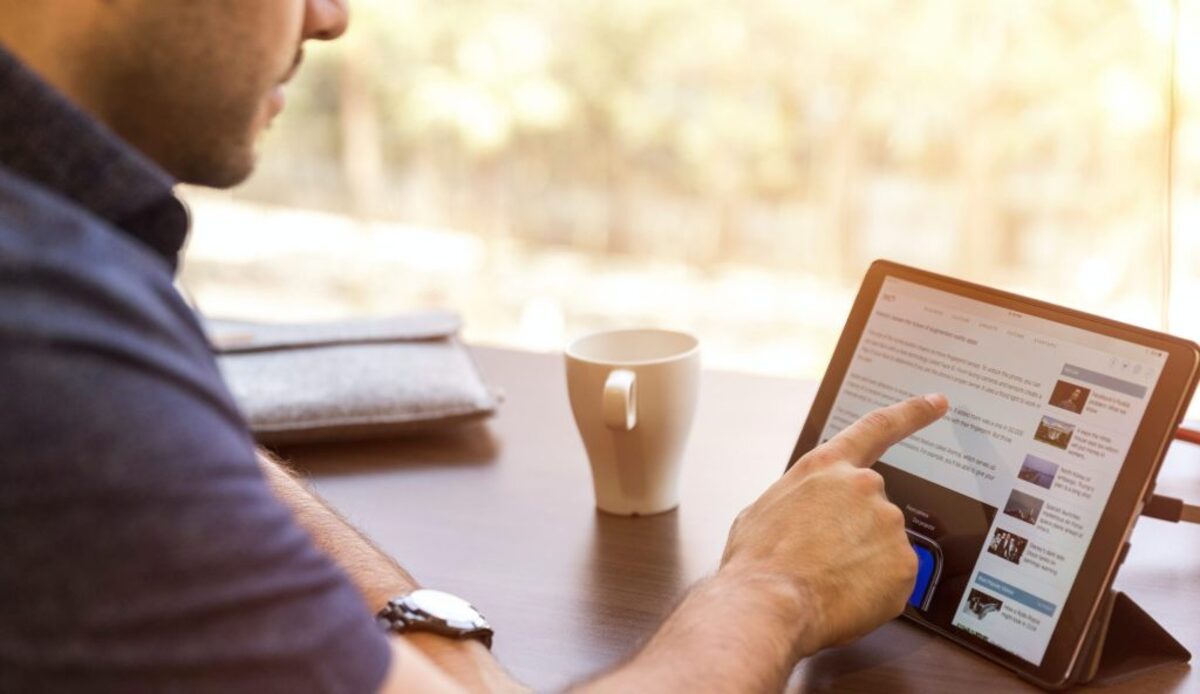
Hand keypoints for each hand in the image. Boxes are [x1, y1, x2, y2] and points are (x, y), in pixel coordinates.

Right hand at [719, 394, 948, 657]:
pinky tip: (844, 596)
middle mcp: (864, 486)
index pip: (877, 428)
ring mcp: (888, 524)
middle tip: (823, 562)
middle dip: (854, 536)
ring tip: (825, 581)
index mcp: (826, 467)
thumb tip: (806, 518)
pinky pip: (894, 579)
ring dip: (862, 564)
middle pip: (872, 510)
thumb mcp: (763, 510)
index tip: (936, 403)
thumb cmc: (758, 561)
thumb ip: (800, 501)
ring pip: (883, 547)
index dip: (911, 414)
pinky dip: (874, 591)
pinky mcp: (905, 563)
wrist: (768, 603)